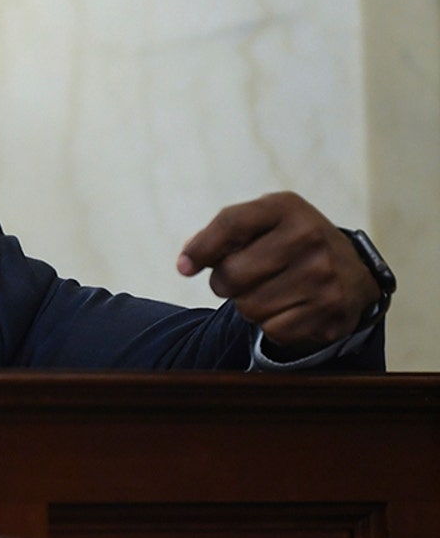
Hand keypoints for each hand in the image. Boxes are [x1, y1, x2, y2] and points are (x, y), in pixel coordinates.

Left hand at [178, 192, 379, 353]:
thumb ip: (221, 234)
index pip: (229, 224)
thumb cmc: (289, 244)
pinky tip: (289, 308)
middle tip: (240, 279)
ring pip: (248, 307)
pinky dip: (272, 325)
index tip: (184, 267)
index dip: (199, 249)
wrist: (353, 273)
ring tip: (270, 291)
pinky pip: (273, 330)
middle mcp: (310, 237)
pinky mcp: (331, 312)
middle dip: (224, 282)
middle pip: (231, 274)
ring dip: (248, 305)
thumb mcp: (262, 223)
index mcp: (287, 208)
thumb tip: (186, 261)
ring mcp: (324, 276)